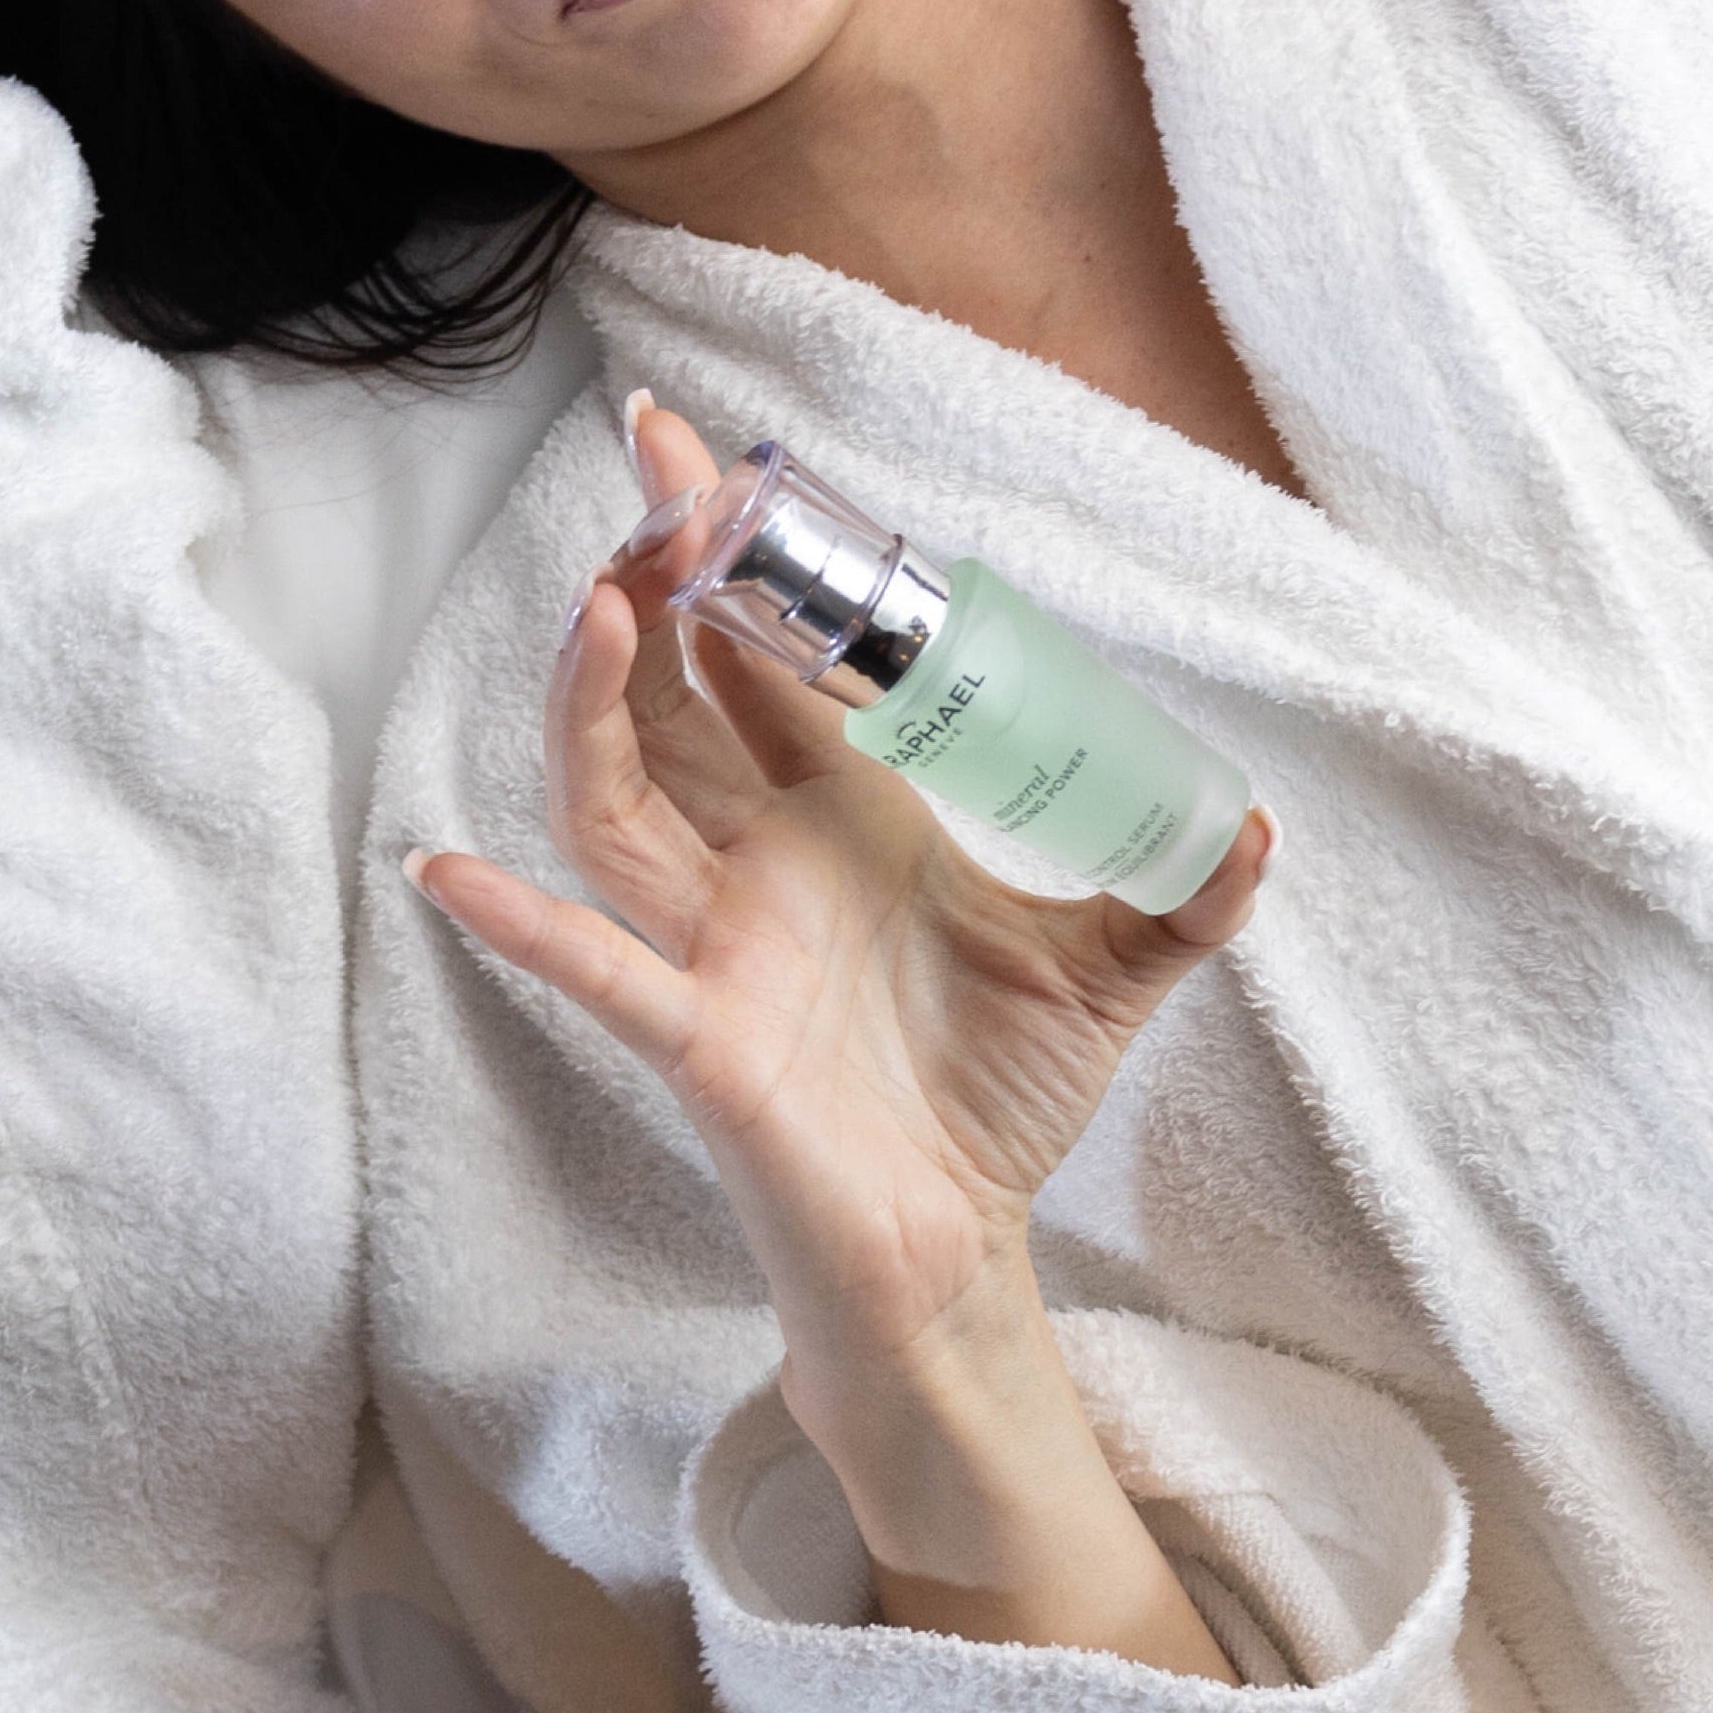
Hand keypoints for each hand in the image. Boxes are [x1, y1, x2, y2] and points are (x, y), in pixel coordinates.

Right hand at [406, 402, 1269, 1415]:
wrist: (962, 1253)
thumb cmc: (999, 1104)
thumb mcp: (1111, 971)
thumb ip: (1182, 895)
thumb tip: (1261, 827)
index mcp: (842, 815)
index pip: (774, 659)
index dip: (748, 562)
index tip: (726, 459)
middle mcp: (759, 861)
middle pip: (674, 695)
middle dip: (655, 584)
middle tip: (656, 481)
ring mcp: (716, 944)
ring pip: (616, 800)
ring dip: (593, 704)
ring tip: (601, 604)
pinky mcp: (701, 1039)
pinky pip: (596, 972)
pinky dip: (521, 925)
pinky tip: (451, 873)